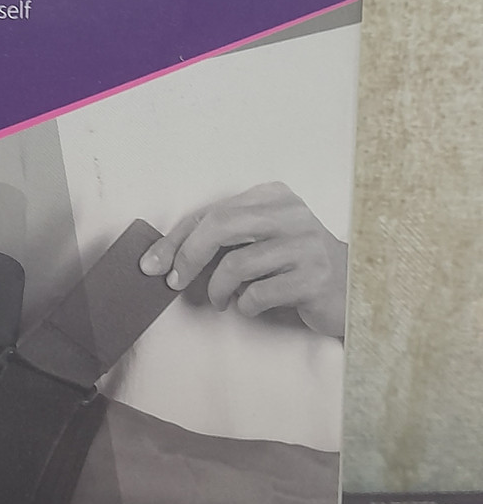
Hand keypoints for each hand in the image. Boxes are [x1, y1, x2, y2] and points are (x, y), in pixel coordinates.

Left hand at [139, 182, 347, 336]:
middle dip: (187, 256)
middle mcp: (291, 213)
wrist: (353, 290)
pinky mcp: (314, 277)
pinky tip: (251, 307)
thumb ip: (223, 239)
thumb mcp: (260, 240)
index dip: (175, 239)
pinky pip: (258, 294)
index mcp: (273, 196)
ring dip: (219, 290)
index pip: (211, 212)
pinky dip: (245, 306)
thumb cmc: (293, 265)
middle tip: (175, 282)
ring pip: (236, 264)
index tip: (151, 264)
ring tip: (223, 300)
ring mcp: (306, 244)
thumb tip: (166, 258)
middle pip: (219, 226)